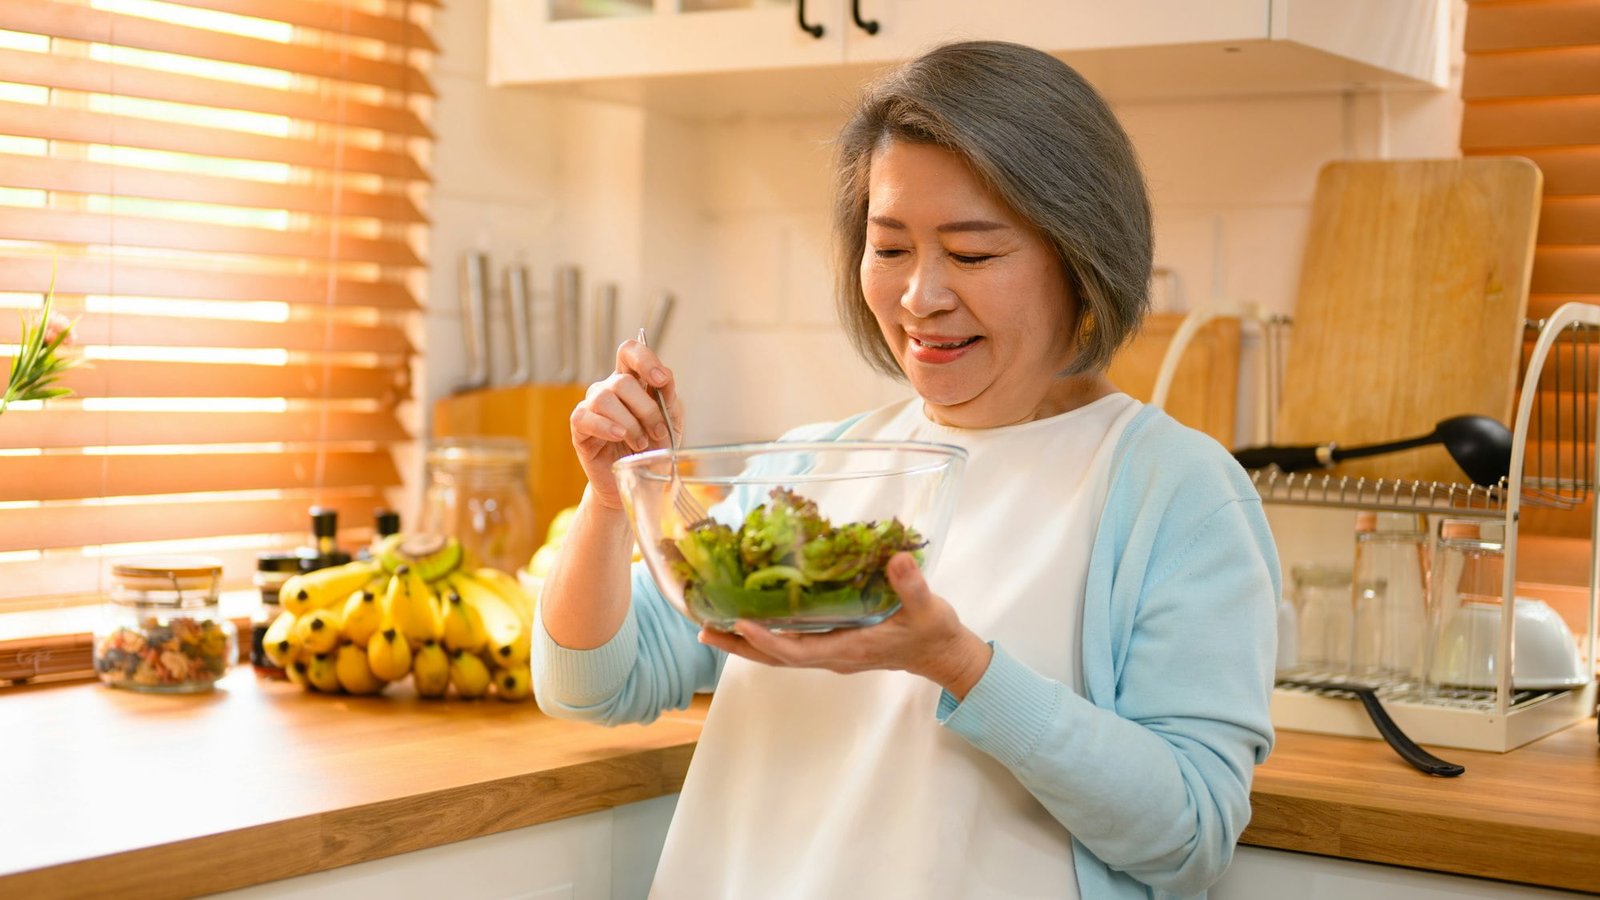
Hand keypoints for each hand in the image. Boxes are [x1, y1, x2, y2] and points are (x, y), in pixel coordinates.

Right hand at [569, 337, 681, 510]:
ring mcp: (591, 406)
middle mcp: (609, 388)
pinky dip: (605, 426)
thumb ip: (668, 398)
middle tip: (658, 433)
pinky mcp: (579, 427)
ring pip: (605, 398)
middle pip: (622, 381)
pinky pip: (586, 417)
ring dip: (629, 423)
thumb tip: (664, 378)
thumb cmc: (653, 448)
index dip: (644, 360)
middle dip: (646, 409)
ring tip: (640, 443)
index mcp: (632, 381)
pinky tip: (619, 436)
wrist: (639, 481)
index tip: (660, 381)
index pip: (630, 352)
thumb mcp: (670, 422)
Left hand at [698, 553, 994, 699]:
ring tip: (710, 626)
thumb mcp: (928, 608)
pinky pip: (789, 645)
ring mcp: (830, 653)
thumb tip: (897, 560)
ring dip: (745, 642)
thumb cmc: (933, 632)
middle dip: (740, 644)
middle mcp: (833, 655)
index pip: (799, 651)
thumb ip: (912, 585)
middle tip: (704, 629)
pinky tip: (747, 619)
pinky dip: (764, 636)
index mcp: (850, 648)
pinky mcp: (832, 645)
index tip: (742, 622)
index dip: (769, 640)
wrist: (942, 655)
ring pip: (778, 654)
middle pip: (776, 657)